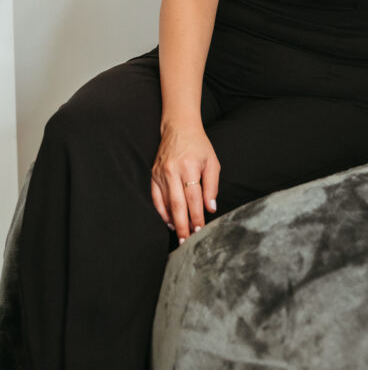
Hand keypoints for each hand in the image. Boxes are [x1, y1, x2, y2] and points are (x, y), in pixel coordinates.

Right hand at [151, 121, 220, 243]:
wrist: (179, 127)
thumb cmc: (198, 145)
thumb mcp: (212, 162)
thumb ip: (212, 185)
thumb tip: (211, 208)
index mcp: (189, 167)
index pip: (194, 199)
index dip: (197, 217)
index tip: (200, 230)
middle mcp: (172, 171)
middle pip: (177, 205)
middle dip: (183, 225)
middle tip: (186, 242)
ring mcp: (160, 173)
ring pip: (166, 204)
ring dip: (173, 221)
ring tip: (181, 234)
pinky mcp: (153, 175)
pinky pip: (156, 198)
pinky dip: (162, 211)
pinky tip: (169, 221)